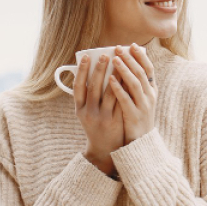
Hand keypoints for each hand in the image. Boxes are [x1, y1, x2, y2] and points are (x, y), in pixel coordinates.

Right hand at [71, 53, 123, 174]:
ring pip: (109, 93)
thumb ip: (87, 96)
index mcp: (79, 109)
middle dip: (99, 70)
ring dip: (115, 76)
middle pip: (94, 87)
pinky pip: (121, 101)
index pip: (78, 87)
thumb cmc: (96, 125)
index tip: (85, 57)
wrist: (104, 150)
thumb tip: (91, 72)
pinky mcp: (115, 121)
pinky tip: (129, 78)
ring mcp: (102, 118)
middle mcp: (89, 113)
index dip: (80, 71)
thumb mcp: (86, 113)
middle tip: (105, 55)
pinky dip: (124, 89)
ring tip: (119, 63)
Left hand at [109, 43, 156, 143]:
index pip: (149, 69)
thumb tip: (124, 65)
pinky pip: (126, 99)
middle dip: (130, 59)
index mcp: (152, 91)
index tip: (132, 45)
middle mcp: (150, 97)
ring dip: (124, 70)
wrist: (140, 142)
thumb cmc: (136, 118)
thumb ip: (135, 85)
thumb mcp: (140, 100)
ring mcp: (143, 106)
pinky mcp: (134, 116)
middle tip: (119, 48)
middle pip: (141, 73)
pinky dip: (118, 88)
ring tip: (114, 59)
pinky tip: (109, 79)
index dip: (141, 57)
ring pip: (135, 84)